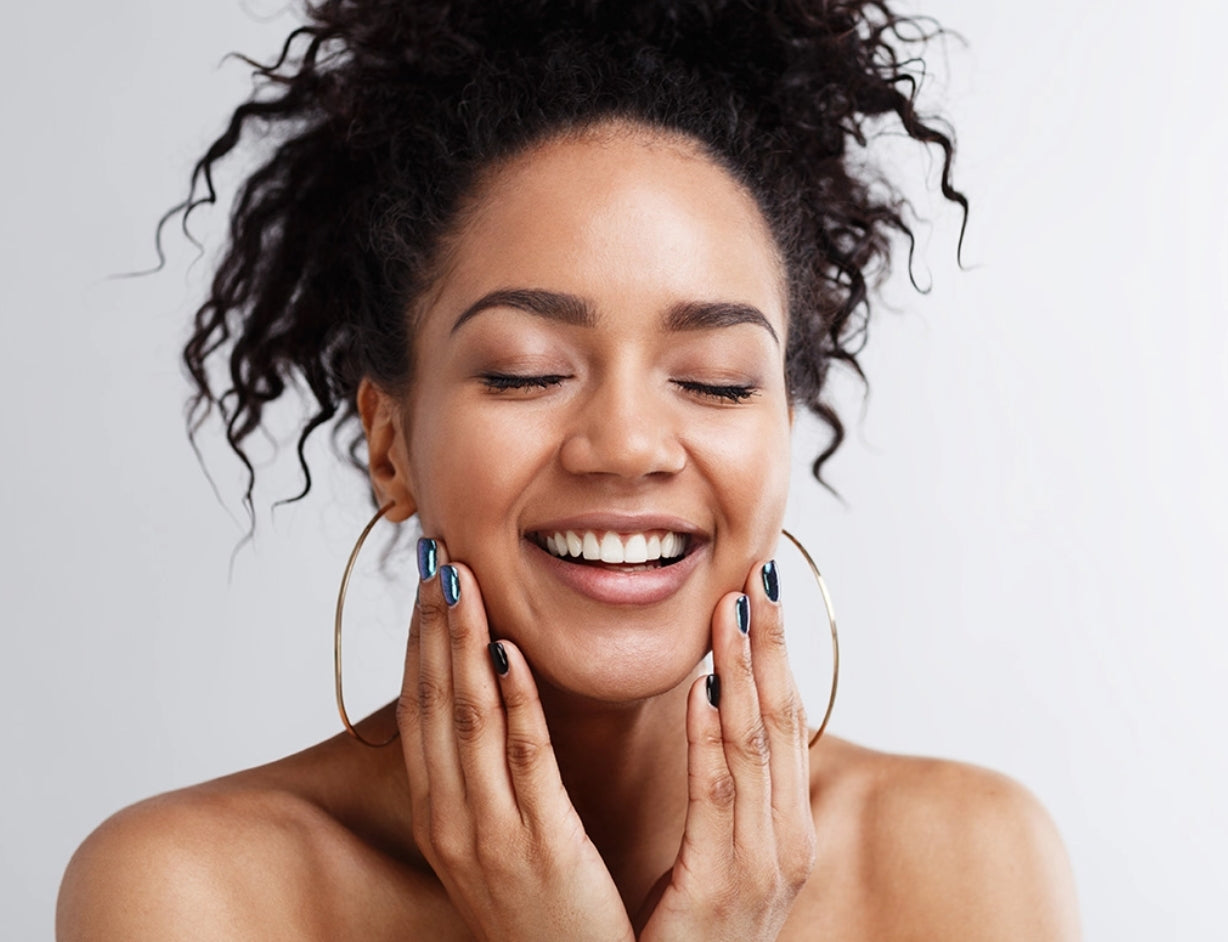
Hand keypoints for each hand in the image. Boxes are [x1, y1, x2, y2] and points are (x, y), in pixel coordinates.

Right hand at [397, 537, 635, 941]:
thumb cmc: (545, 909)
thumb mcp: (506, 839)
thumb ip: (498, 776)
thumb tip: (501, 706)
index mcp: (443, 814)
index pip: (421, 708)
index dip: (421, 639)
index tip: (431, 580)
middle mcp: (451, 820)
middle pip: (433, 702)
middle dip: (434, 625)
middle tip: (436, 554)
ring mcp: (489, 836)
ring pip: (466, 720)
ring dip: (462, 644)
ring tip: (462, 579)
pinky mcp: (540, 849)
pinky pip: (523, 762)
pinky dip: (512, 704)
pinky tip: (509, 653)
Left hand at [637, 560, 816, 940]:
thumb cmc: (691, 929)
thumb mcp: (721, 850)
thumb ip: (727, 783)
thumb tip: (720, 702)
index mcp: (784, 824)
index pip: (787, 716)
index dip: (779, 647)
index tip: (762, 583)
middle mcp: (787, 840)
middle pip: (785, 718)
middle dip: (772, 642)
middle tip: (759, 570)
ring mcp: (764, 868)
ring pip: (759, 746)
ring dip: (747, 670)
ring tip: (733, 606)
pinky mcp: (723, 891)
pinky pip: (719, 799)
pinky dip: (714, 738)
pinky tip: (705, 688)